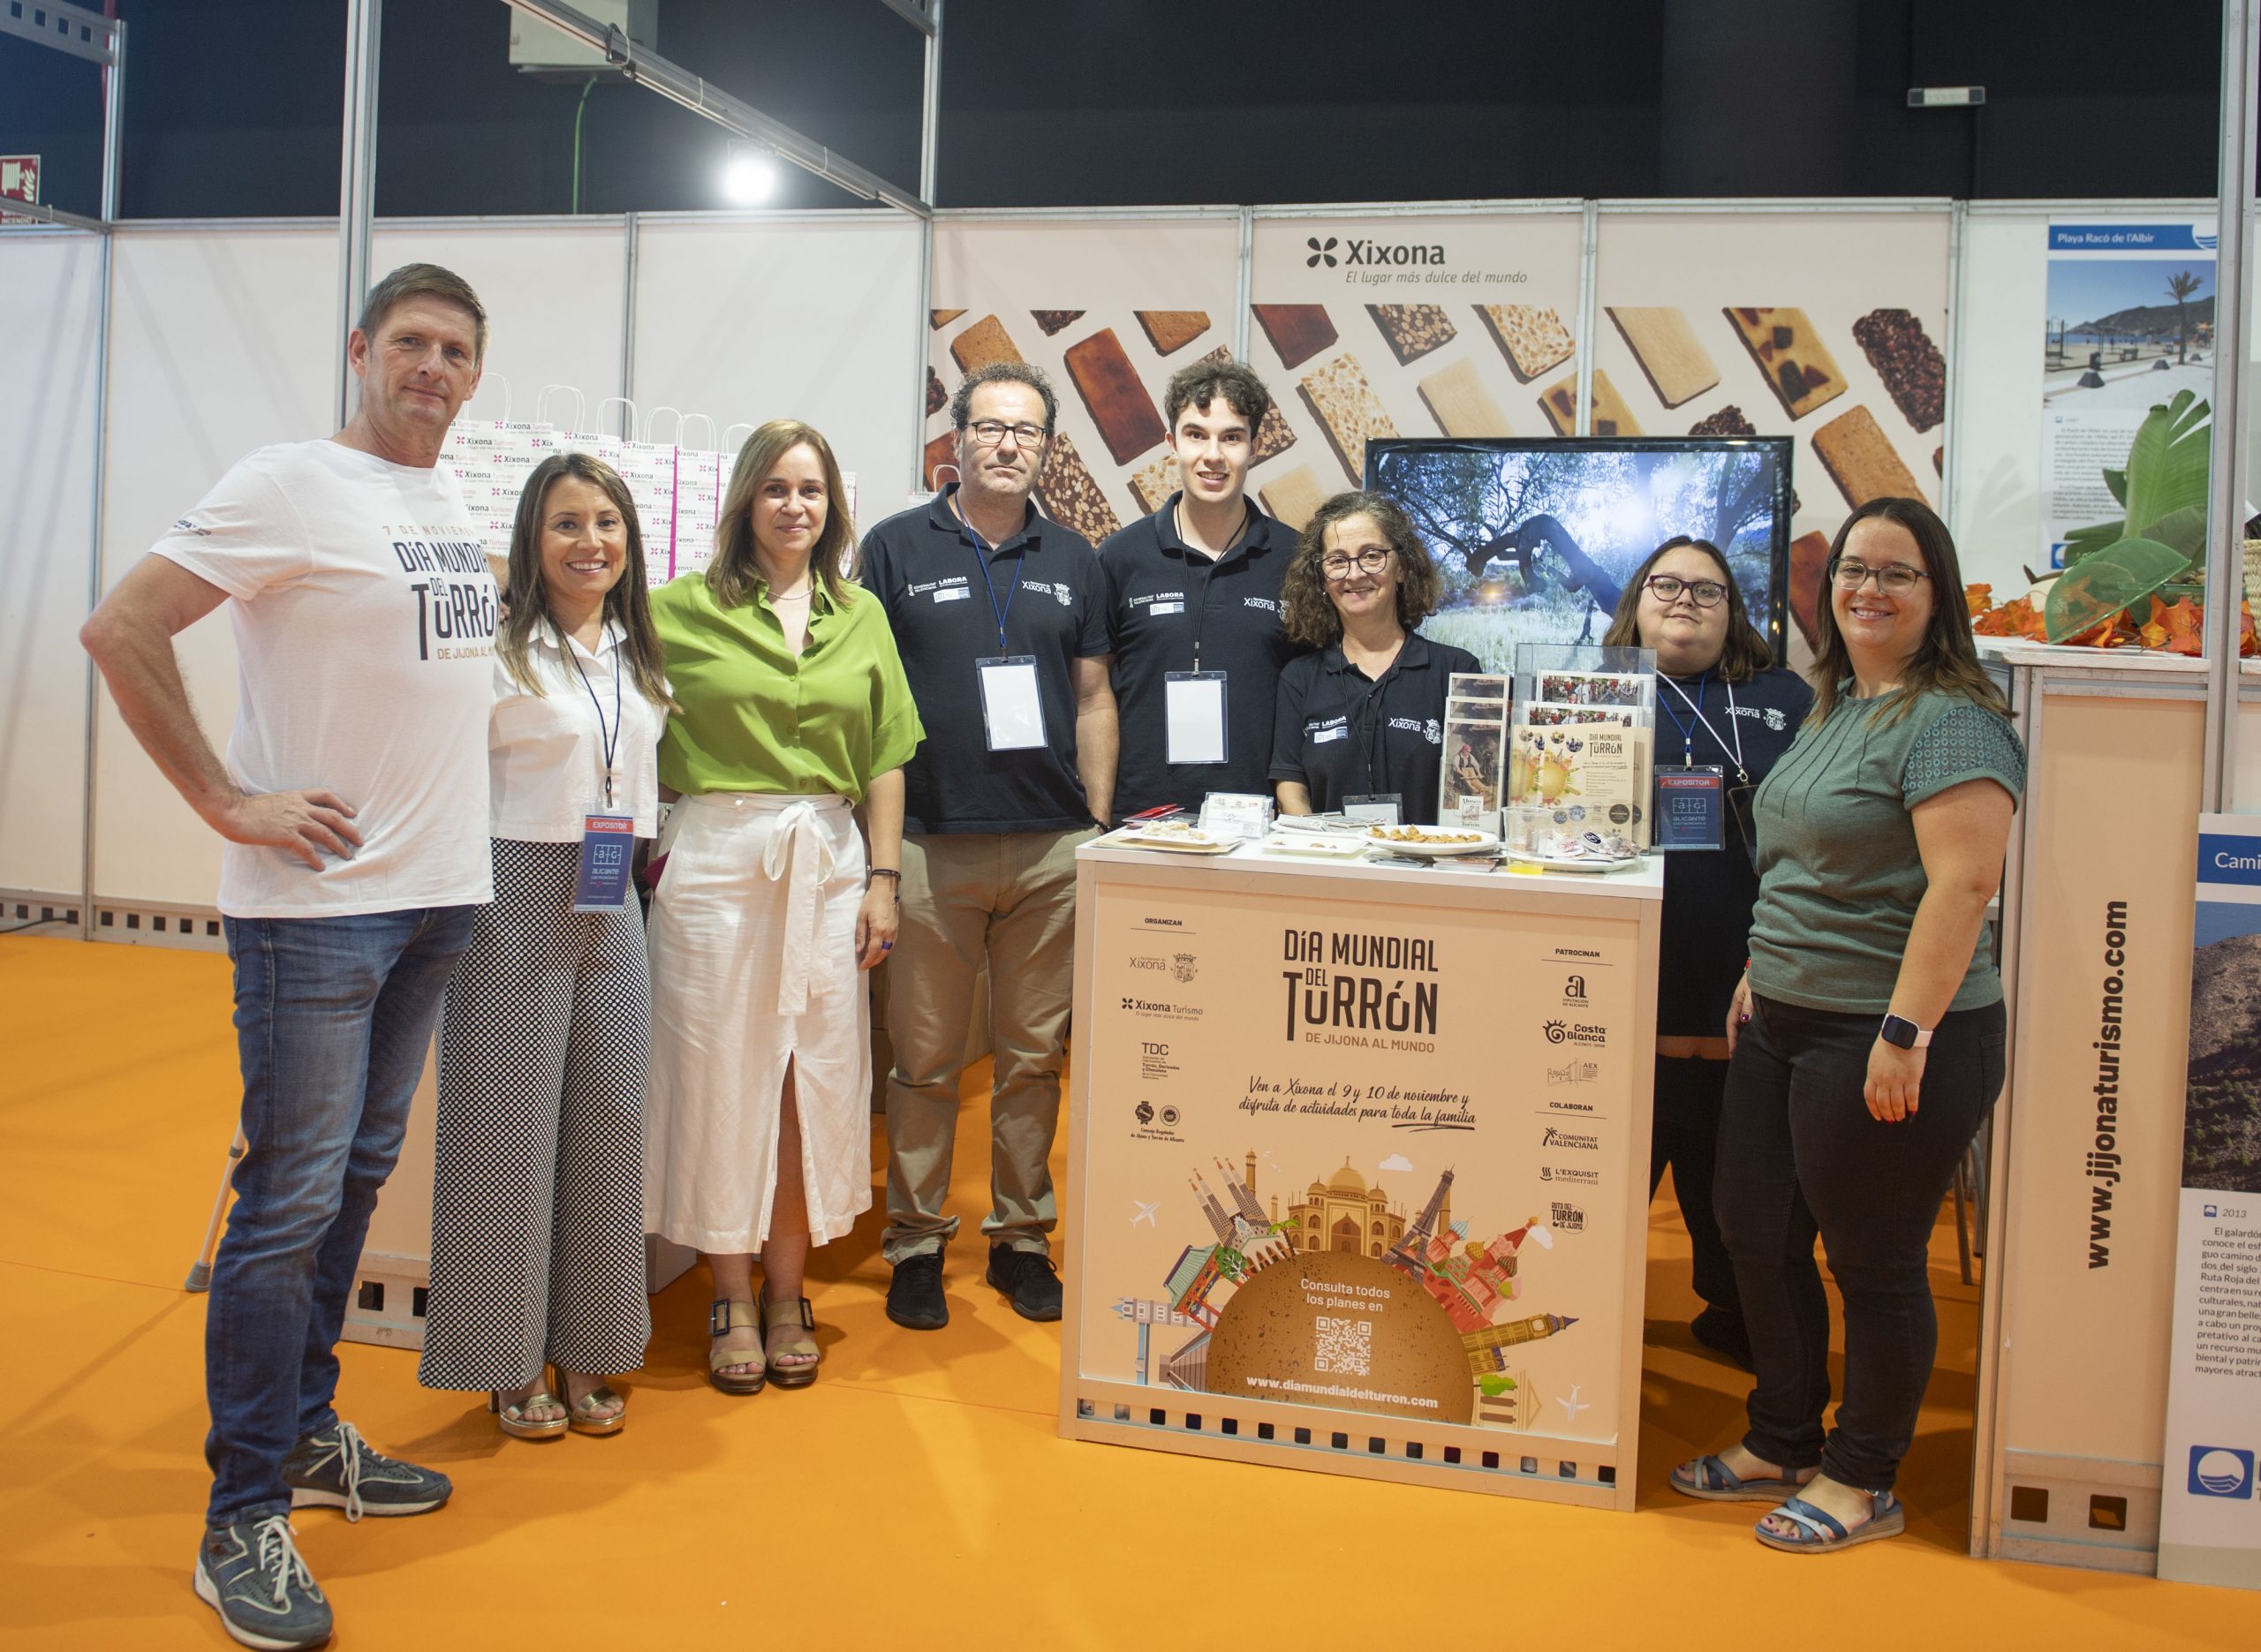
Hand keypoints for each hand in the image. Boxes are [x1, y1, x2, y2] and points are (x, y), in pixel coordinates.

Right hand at [211, 789, 362, 869]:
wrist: (232, 811)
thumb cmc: (247, 808)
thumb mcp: (273, 801)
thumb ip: (287, 807)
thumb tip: (291, 817)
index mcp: (296, 796)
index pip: (326, 795)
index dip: (341, 804)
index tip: (352, 813)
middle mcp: (299, 807)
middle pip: (333, 816)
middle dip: (349, 829)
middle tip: (360, 840)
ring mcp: (294, 821)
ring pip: (326, 833)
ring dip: (339, 846)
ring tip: (348, 856)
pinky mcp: (286, 835)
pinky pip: (307, 849)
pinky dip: (316, 859)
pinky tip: (321, 867)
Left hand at [854, 881, 897, 970]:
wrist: (885, 891)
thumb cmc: (871, 902)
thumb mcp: (861, 917)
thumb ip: (860, 935)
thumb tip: (859, 950)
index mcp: (879, 930)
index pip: (873, 951)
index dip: (867, 961)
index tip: (862, 966)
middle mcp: (889, 934)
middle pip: (882, 954)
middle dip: (874, 962)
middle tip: (865, 966)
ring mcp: (894, 932)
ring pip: (888, 951)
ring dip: (880, 958)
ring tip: (871, 961)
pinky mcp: (896, 929)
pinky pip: (891, 945)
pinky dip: (885, 951)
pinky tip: (879, 951)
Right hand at [1724, 972, 1752, 1053]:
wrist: (1767, 965)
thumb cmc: (1758, 976)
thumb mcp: (1753, 990)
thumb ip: (1750, 1006)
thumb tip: (1746, 1021)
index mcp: (1737, 1002)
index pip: (1731, 1024)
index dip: (1732, 1039)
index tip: (1733, 1053)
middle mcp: (1740, 1005)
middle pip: (1736, 1026)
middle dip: (1736, 1041)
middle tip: (1738, 1056)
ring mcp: (1747, 1005)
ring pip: (1744, 1024)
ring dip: (1744, 1036)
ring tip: (1746, 1050)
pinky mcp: (1755, 1004)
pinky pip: (1751, 1020)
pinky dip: (1751, 1030)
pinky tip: (1755, 1036)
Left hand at [1864, 1037, 1925, 1122]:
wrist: (1901, 1034)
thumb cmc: (1888, 1043)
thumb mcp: (1875, 1059)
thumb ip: (1876, 1073)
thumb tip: (1881, 1086)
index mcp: (1873, 1074)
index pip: (1869, 1097)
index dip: (1873, 1109)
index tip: (1877, 1117)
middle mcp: (1884, 1080)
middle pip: (1883, 1103)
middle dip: (1887, 1114)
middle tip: (1891, 1119)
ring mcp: (1898, 1080)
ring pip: (1897, 1103)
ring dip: (1899, 1112)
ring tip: (1901, 1117)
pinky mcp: (1912, 1078)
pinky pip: (1912, 1097)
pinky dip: (1912, 1105)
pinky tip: (1913, 1110)